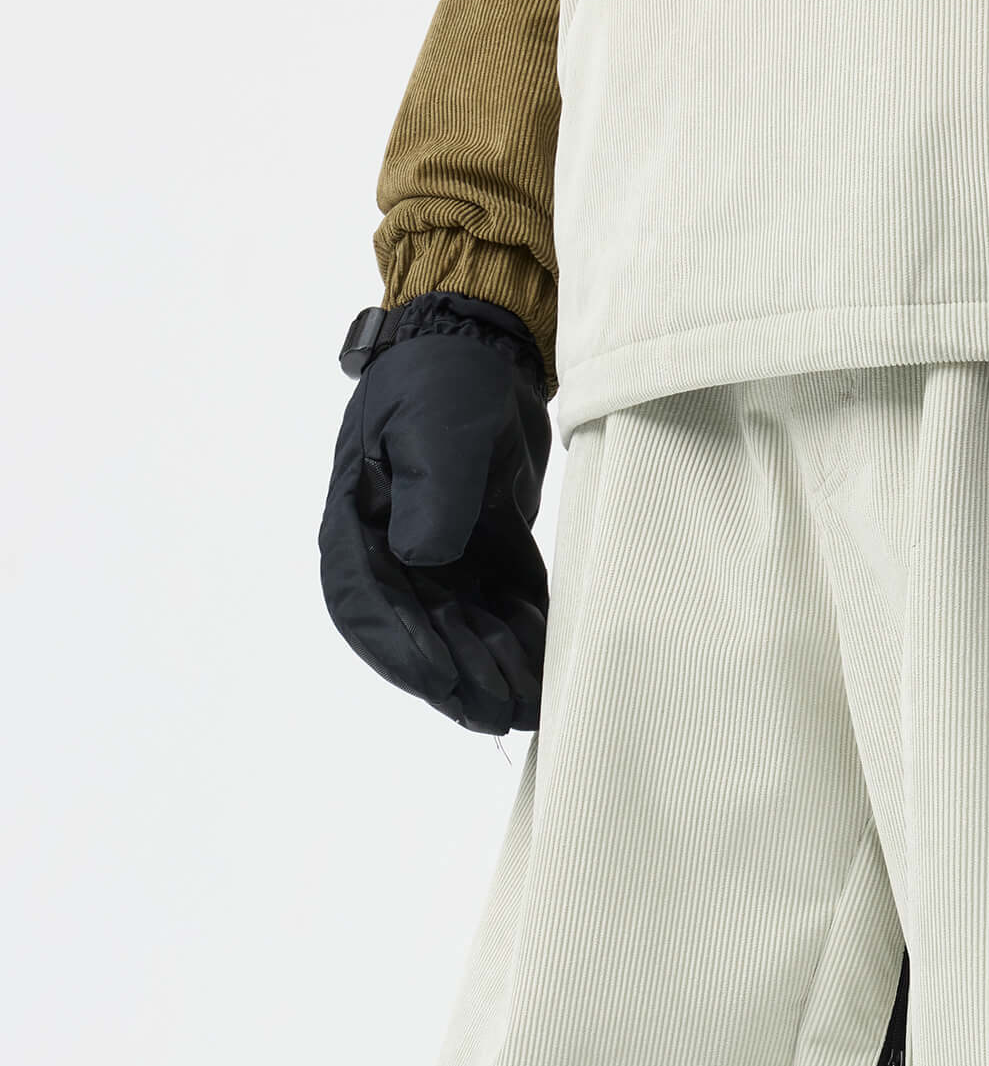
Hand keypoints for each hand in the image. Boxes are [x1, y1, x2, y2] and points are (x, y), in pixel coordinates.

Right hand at [319, 292, 552, 732]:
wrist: (486, 353)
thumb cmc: (444, 382)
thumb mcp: (435, 429)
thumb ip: (430, 493)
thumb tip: (418, 558)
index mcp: (358, 523)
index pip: (366, 603)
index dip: (402, 648)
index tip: (443, 679)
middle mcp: (392, 552)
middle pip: (418, 633)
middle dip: (460, 677)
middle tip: (500, 713)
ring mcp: (440, 560)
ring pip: (464, 633)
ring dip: (497, 670)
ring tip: (535, 705)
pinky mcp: (484, 559)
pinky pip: (502, 613)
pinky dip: (525, 643)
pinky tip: (553, 668)